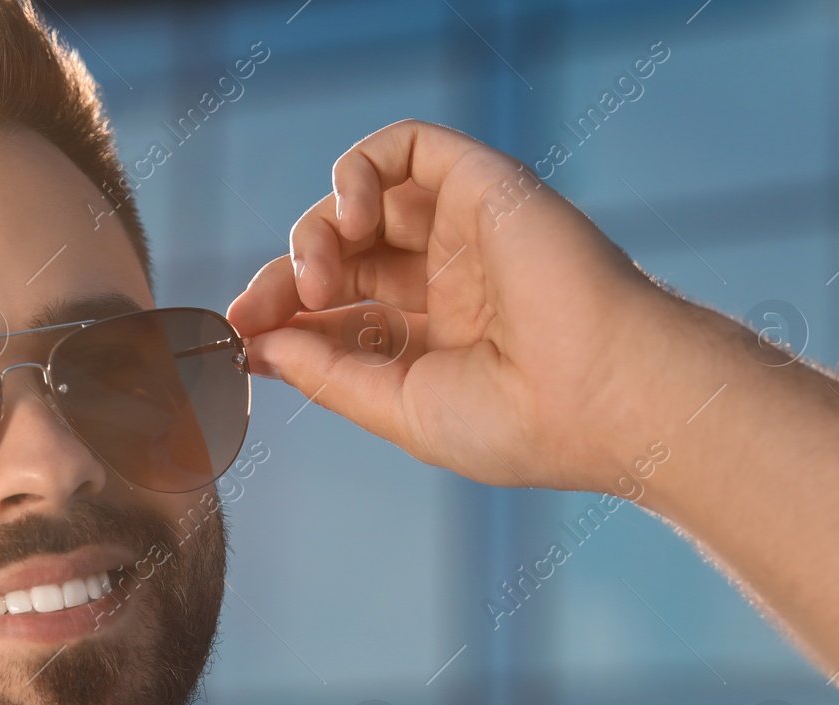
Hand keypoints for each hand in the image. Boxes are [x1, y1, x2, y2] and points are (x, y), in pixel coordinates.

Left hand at [227, 119, 684, 492]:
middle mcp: (445, 281)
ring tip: (319, 281)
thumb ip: (328, 372)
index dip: (279, 320)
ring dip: (315, 234)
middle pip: (336, 257)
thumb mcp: (400, 408)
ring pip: (359, 202)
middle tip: (252, 312)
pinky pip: (404, 148)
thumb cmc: (519, 422)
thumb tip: (261, 347)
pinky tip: (348, 214)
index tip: (235, 342)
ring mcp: (462, 231)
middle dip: (282, 280)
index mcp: (432, 341)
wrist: (603, 396)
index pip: (335, 314)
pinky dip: (357, 171)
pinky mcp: (481, 184)